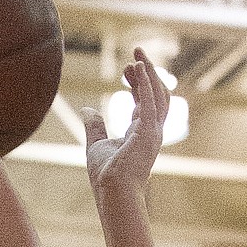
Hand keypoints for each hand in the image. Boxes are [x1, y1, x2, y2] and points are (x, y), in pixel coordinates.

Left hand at [81, 48, 168, 195]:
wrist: (112, 192)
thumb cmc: (106, 175)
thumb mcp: (96, 144)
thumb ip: (94, 126)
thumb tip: (87, 109)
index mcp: (141, 133)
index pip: (145, 102)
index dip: (138, 83)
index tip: (126, 68)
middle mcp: (152, 131)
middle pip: (156, 94)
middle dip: (147, 73)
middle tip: (134, 55)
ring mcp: (154, 132)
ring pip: (159, 95)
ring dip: (149, 74)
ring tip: (137, 56)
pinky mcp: (149, 133)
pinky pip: (151, 101)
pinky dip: (146, 82)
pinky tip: (137, 66)